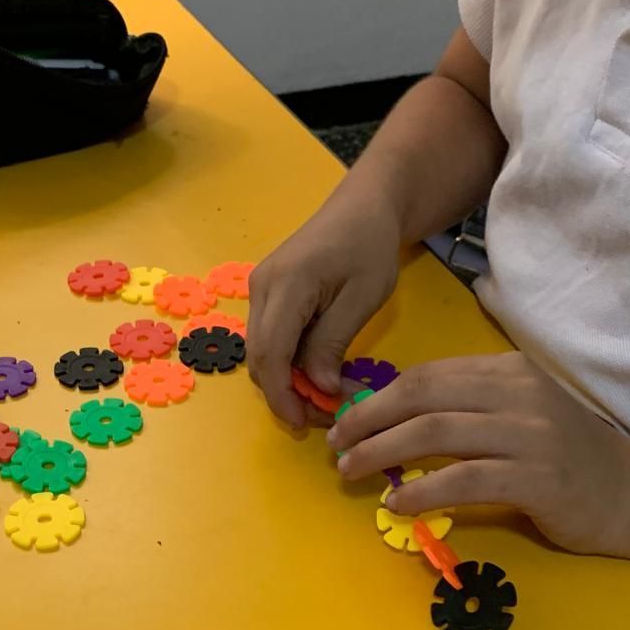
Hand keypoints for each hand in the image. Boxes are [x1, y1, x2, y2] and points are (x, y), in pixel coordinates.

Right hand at [248, 204, 401, 425]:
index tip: (303, 422)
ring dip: (286, 379)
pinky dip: (287, 361)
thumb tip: (318, 388)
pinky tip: (315, 371)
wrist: (363, 207)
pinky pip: (269, 337)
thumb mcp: (363, 297)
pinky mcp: (266, 292)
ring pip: (262, 350)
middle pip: (259, 356)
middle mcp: (261, 287)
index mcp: (287, 284)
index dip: (282, 394)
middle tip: (321, 416)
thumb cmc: (370, 246)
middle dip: (284, 393)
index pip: (271, 352)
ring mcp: (259, 288)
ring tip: (323, 397)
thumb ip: (334, 342)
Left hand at [327, 353, 629, 555]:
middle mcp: (518, 393)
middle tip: (336, 444)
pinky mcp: (536, 478)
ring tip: (351, 472)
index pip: (428, 375)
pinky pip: (462, 480)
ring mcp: (530, 434)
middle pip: (422, 397)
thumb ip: (469, 407)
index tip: (346, 419)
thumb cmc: (568, 459)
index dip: (378, 396)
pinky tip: (397, 505)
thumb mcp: (520, 414)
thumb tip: (393, 417)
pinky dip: (421, 491)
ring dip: (381, 452)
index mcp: (509, 371)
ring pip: (434, 433)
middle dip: (368, 419)